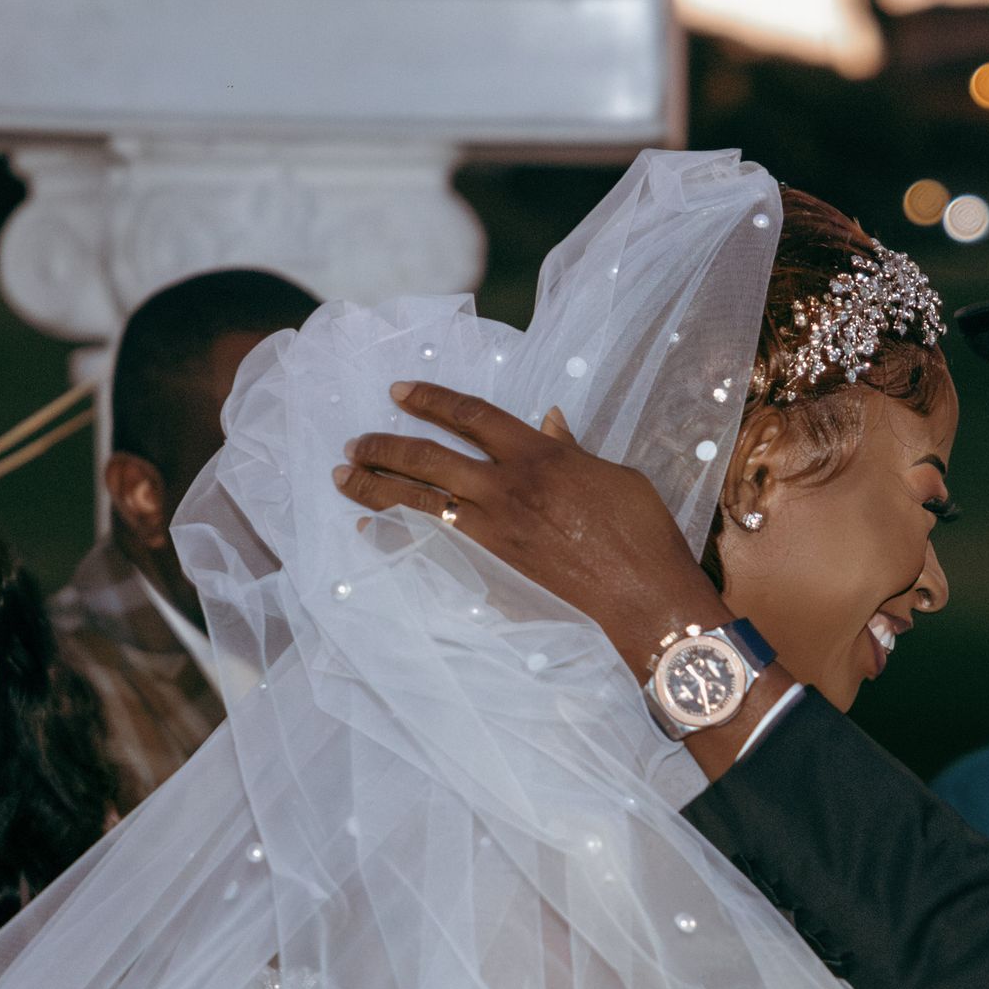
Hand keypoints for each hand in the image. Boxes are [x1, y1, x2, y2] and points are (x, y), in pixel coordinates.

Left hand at [332, 381, 730, 673]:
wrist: (643, 596)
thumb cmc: (642, 533)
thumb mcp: (614, 475)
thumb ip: (572, 449)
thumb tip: (550, 422)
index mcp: (539, 456)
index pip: (471, 414)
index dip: (430, 399)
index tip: (399, 392)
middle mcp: (505, 488)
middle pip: (427, 457)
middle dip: (384, 445)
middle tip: (356, 442)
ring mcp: (492, 531)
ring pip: (417, 500)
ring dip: (375, 486)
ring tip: (345, 476)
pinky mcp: (489, 568)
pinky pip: (427, 547)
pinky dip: (393, 537)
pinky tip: (369, 531)